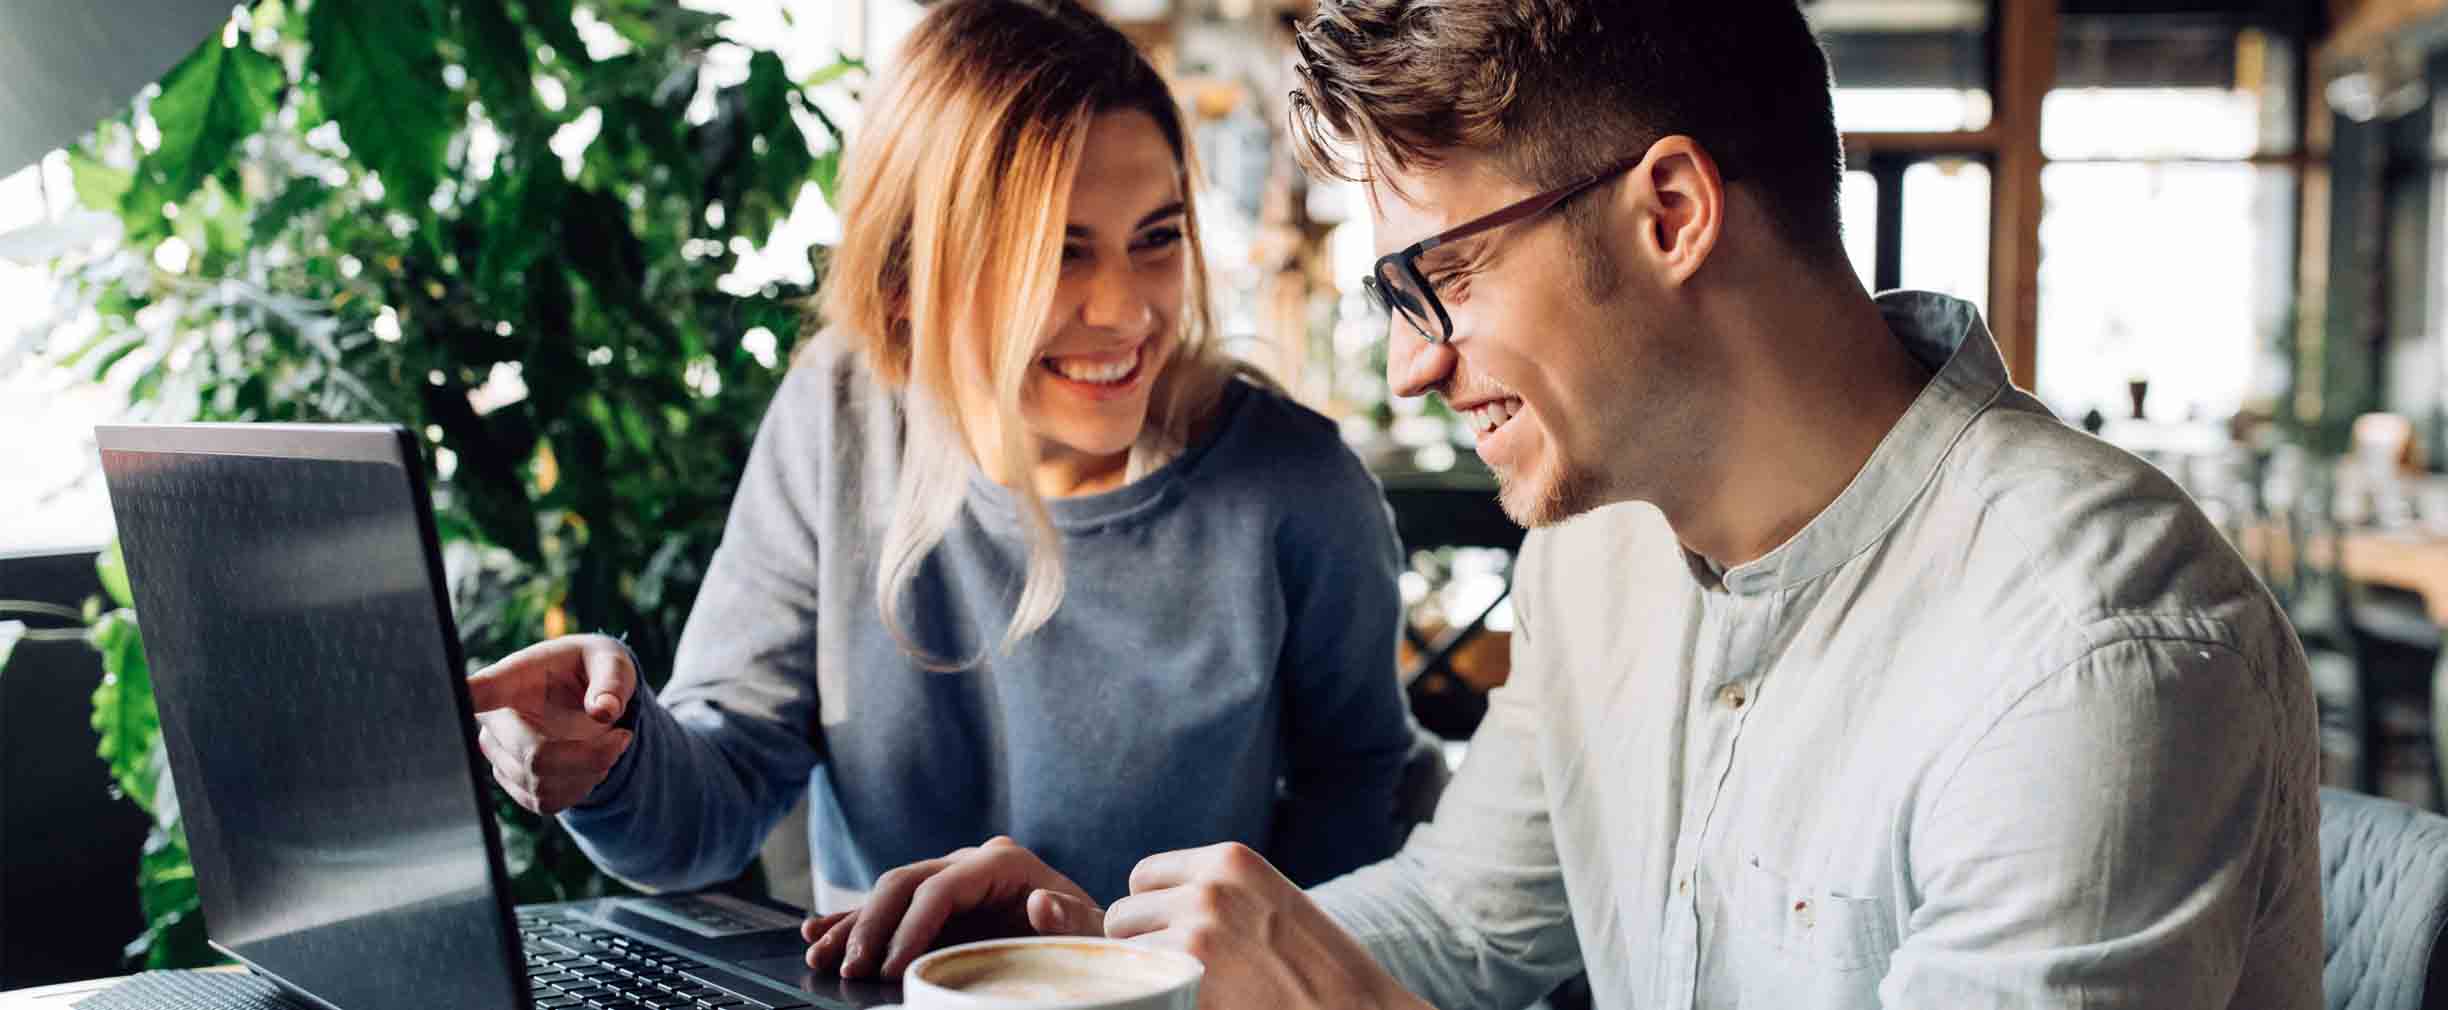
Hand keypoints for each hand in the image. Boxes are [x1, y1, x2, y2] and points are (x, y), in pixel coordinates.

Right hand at [466, 634, 636, 813]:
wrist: (589, 696)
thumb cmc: (593, 669)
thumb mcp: (610, 660)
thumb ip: (611, 680)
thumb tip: (604, 711)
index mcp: (508, 681)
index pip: (477, 692)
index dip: (464, 701)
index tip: (456, 698)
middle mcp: (493, 721)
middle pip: (535, 756)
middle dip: (591, 755)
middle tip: (623, 736)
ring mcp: (499, 755)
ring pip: (543, 785)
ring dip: (590, 772)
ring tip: (609, 744)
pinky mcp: (513, 782)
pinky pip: (547, 802)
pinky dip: (580, 788)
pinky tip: (590, 764)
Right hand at [800, 837, 1104, 978]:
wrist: (1086, 933)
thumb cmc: (1086, 934)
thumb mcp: (1087, 929)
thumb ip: (1067, 918)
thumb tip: (1041, 903)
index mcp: (1002, 862)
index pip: (941, 888)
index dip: (910, 927)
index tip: (891, 967)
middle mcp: (970, 861)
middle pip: (904, 882)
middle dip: (871, 926)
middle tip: (852, 969)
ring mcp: (950, 876)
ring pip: (887, 892)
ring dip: (851, 924)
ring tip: (820, 954)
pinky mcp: (936, 898)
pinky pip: (888, 906)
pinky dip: (853, 920)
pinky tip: (820, 933)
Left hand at [1106, 843, 1427, 1009]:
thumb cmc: (1321, 969)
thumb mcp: (1271, 902)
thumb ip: (1218, 894)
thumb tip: (1152, 909)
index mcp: (1230, 860)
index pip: (1144, 876)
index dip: (1153, 913)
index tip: (1177, 940)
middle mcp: (1208, 889)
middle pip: (1123, 915)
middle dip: (1143, 945)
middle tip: (1185, 975)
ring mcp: (1195, 935)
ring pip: (1121, 955)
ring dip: (1143, 976)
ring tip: (1192, 992)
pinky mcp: (1186, 982)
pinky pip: (1132, 990)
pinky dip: (1150, 1000)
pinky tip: (1190, 1004)